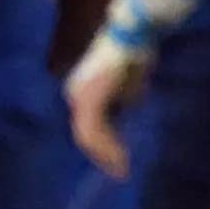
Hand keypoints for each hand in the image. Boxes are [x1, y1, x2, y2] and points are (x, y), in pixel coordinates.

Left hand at [63, 38, 145, 179]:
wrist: (134, 35)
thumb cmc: (134, 54)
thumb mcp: (129, 85)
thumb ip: (123, 101)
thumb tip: (126, 113)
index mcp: (82, 91)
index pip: (89, 126)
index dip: (103, 146)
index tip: (117, 162)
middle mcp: (75, 94)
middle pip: (85, 134)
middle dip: (103, 156)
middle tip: (119, 173)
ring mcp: (80, 97)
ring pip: (87, 137)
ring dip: (105, 155)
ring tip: (120, 170)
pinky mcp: (89, 100)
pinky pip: (93, 132)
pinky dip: (107, 147)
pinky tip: (119, 159)